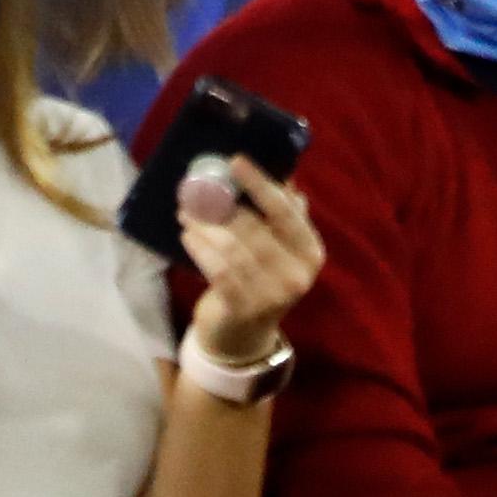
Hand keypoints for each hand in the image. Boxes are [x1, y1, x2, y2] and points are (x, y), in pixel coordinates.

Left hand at [175, 158, 322, 372]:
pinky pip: (217, 268)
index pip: (285, 212)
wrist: (245, 335)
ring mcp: (272, 295)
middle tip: (195, 189)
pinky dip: (200, 248)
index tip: (235, 161)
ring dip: (204, 224)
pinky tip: (187, 235)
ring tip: (186, 211)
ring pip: (231, 247)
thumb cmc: (262, 278)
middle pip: (253, 227)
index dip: (260, 184)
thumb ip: (284, 215)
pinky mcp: (244, 308)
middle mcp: (297, 275)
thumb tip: (283, 176)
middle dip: (220, 204)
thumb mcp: (280, 250)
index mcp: (310, 253)